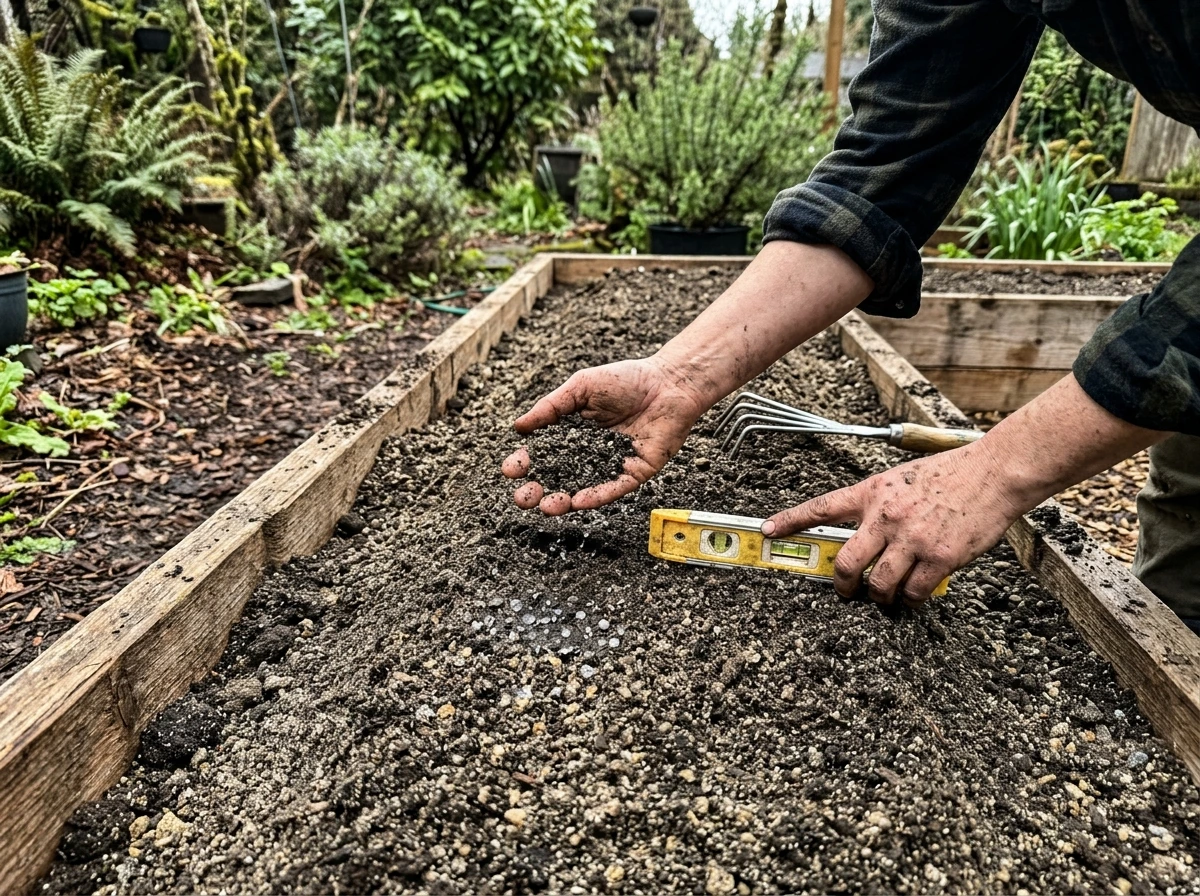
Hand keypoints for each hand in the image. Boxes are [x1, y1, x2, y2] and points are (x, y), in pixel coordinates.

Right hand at [503, 357, 707, 513]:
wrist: (668, 383)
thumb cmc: (625, 380)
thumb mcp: (581, 387)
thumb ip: (551, 407)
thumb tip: (519, 427)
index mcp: (571, 432)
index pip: (542, 453)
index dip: (525, 463)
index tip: (511, 470)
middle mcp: (588, 453)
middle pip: (557, 477)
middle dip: (537, 490)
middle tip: (523, 497)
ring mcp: (610, 465)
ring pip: (582, 488)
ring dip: (562, 500)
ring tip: (545, 506)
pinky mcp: (634, 473)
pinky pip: (613, 489)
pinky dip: (595, 496)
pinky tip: (577, 501)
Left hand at [761, 442, 1024, 606]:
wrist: (994, 473)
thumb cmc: (951, 475)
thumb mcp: (903, 479)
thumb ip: (881, 505)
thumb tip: (868, 535)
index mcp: (873, 492)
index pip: (822, 507)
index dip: (790, 521)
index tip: (766, 531)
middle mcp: (886, 516)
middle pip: (846, 562)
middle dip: (842, 585)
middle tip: (846, 593)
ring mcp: (912, 539)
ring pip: (878, 585)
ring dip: (879, 597)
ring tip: (885, 598)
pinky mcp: (939, 557)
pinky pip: (913, 592)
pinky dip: (910, 600)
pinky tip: (913, 597)